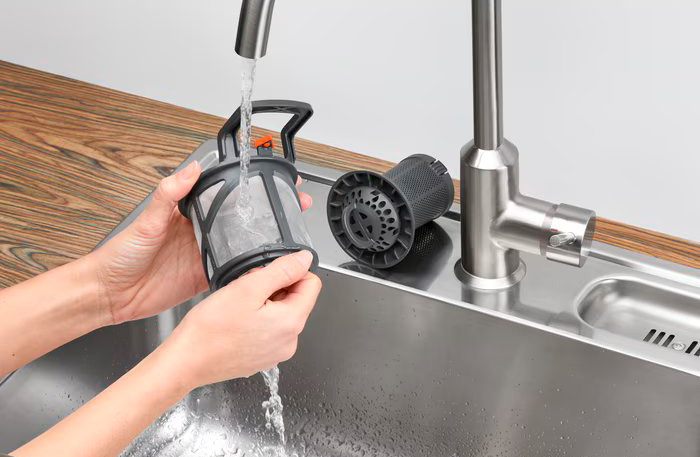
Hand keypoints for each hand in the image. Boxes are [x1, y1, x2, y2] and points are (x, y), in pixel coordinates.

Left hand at [93, 161, 312, 324]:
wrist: (110, 294)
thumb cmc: (120, 255)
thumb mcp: (146, 221)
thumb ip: (169, 195)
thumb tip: (190, 169)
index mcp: (188, 214)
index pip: (224, 195)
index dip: (247, 188)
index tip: (268, 179)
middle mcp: (200, 233)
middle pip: (240, 219)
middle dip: (267, 212)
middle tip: (293, 204)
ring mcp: (204, 255)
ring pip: (241, 244)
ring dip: (263, 240)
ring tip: (288, 233)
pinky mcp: (204, 277)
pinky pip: (233, 272)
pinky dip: (249, 269)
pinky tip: (266, 265)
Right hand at [165, 250, 321, 387]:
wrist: (186, 362)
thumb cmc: (211, 330)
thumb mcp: (248, 288)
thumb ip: (282, 270)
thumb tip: (305, 259)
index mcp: (292, 322)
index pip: (311, 284)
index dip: (291, 272)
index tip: (267, 274)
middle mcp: (290, 341)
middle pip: (295, 298)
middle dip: (273, 287)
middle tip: (246, 290)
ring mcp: (276, 352)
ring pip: (280, 312)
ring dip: (263, 302)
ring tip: (238, 307)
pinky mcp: (262, 357)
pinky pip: (268, 329)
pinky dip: (256, 319)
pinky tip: (236, 321)